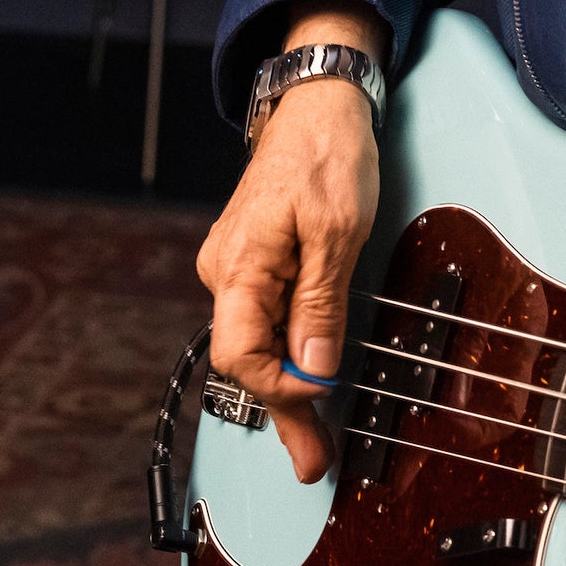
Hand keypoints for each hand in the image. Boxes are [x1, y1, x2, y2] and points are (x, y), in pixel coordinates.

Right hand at [197, 6, 383, 484]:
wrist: (317, 103)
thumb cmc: (326, 153)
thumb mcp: (338, 229)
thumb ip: (322, 302)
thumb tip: (315, 366)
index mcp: (239, 267)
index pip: (241, 356)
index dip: (279, 392)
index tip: (319, 412)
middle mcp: (227, 274)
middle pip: (247, 361)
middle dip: (283, 415)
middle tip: (313, 462)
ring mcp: (239, 270)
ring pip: (257, 347)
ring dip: (288, 392)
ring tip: (314, 440)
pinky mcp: (257, 265)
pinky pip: (266, 324)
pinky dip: (289, 358)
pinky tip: (308, 383)